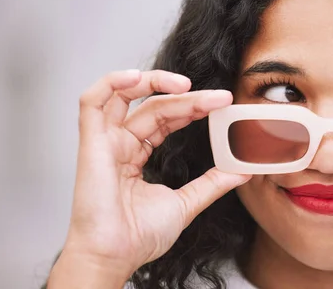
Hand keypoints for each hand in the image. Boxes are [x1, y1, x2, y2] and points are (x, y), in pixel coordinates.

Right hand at [49, 70, 250, 285]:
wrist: (115, 256)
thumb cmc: (139, 236)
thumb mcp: (186, 203)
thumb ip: (211, 183)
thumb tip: (241, 171)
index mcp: (137, 155)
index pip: (167, 119)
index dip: (193, 107)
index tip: (222, 104)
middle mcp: (120, 144)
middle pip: (155, 106)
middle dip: (189, 98)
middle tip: (219, 98)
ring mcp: (104, 142)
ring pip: (125, 96)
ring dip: (153, 82)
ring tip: (185, 84)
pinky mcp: (91, 143)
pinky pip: (91, 102)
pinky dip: (111, 83)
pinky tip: (138, 77)